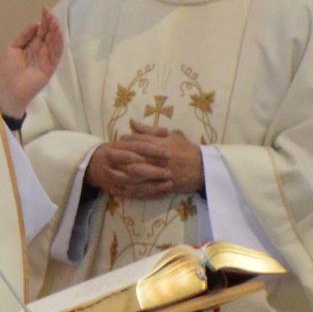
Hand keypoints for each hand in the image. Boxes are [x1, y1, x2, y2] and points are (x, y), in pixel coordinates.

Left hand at [0, 8, 62, 120]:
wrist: (8, 90)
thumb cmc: (7, 70)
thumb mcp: (12, 48)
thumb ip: (24, 36)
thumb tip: (35, 23)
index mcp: (30, 45)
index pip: (40, 30)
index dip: (43, 20)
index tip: (44, 9)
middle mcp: (40, 50)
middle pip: (48, 34)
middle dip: (50, 23)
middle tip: (50, 13)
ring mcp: (46, 58)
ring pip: (54, 42)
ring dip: (56, 31)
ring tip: (55, 21)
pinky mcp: (50, 67)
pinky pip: (56, 53)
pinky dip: (58, 43)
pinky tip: (58, 33)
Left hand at [88, 125, 205, 200]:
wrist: (204, 168)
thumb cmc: (187, 149)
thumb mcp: (172, 135)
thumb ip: (150, 130)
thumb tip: (132, 122)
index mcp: (161, 145)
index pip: (139, 142)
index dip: (126, 143)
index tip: (116, 142)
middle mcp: (159, 159)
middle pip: (135, 158)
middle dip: (120, 158)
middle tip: (108, 157)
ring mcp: (161, 173)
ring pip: (138, 175)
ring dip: (123, 174)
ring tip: (111, 173)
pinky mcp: (162, 186)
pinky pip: (145, 189)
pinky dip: (133, 189)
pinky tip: (122, 189)